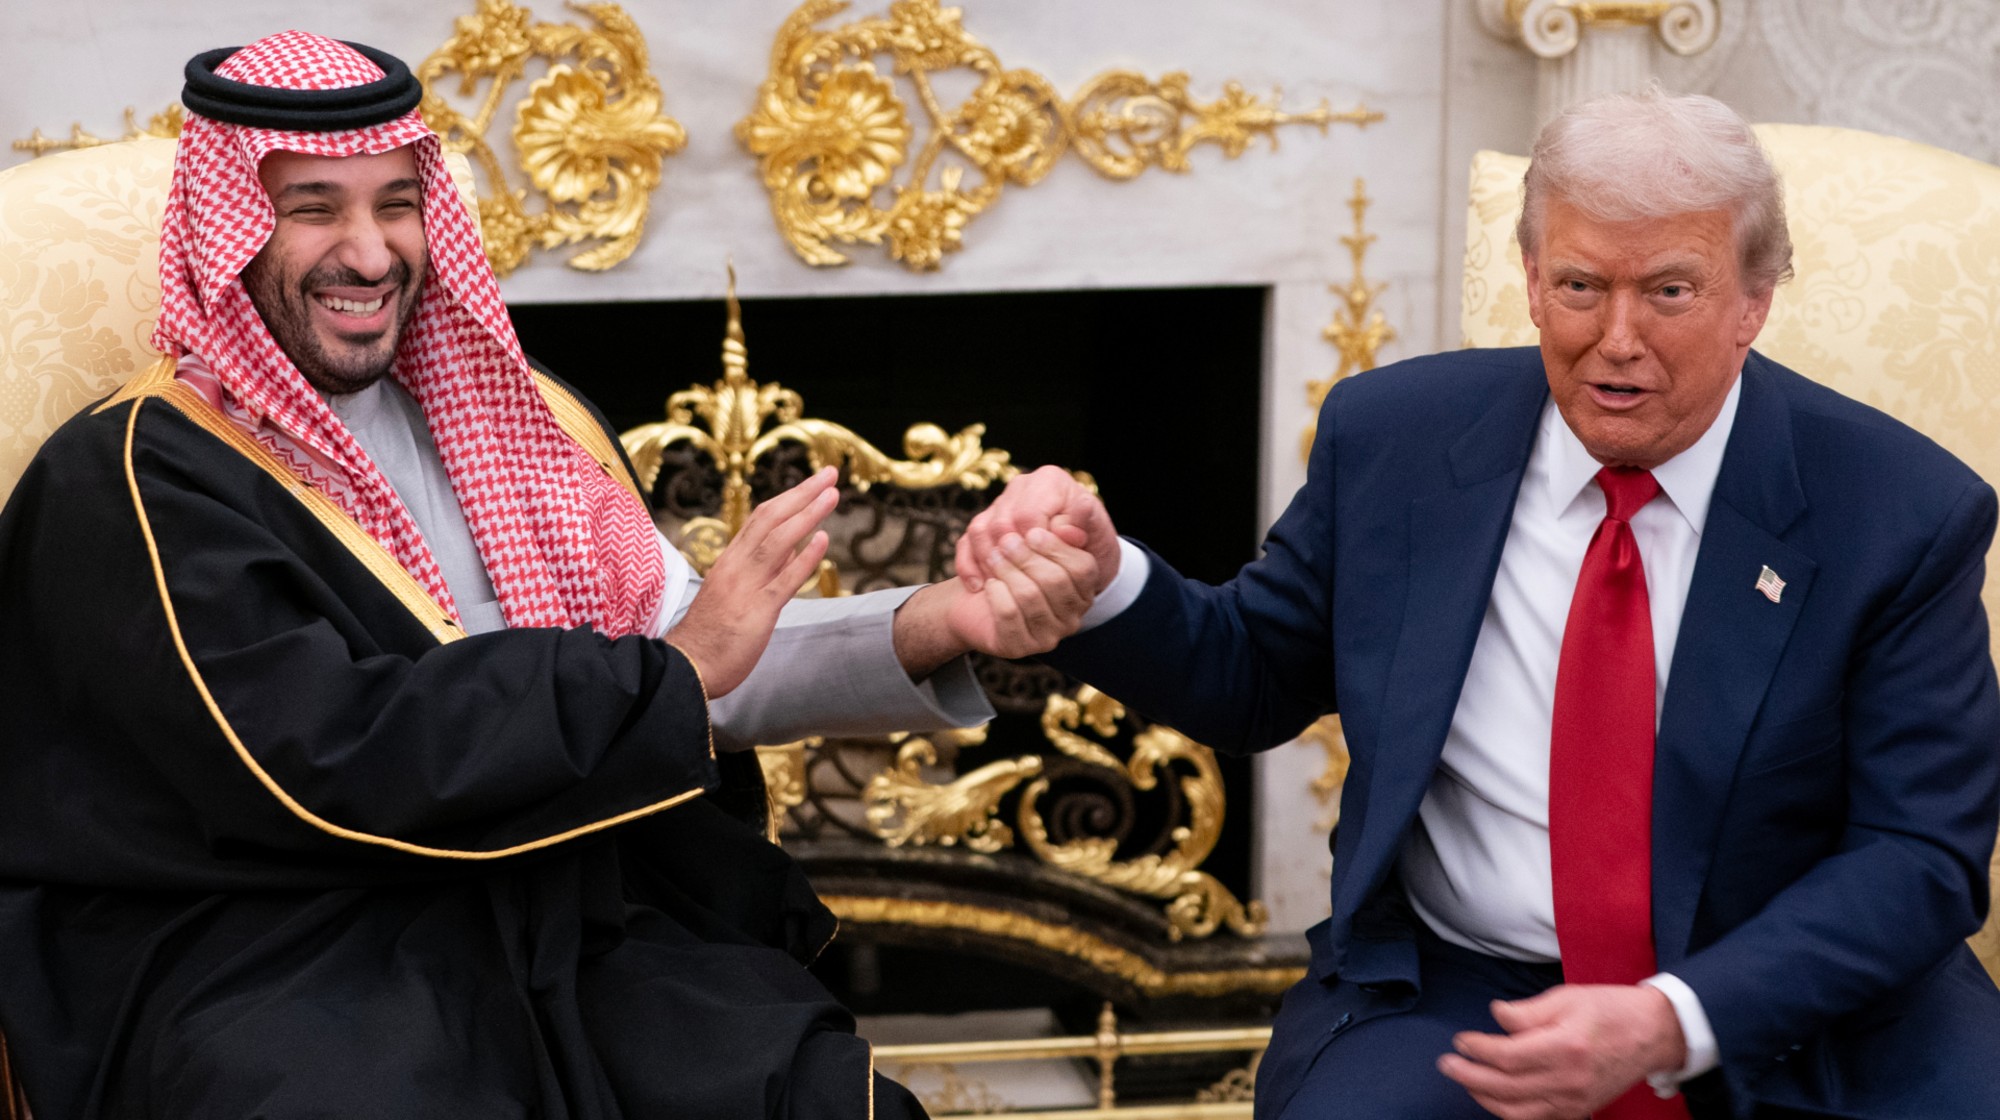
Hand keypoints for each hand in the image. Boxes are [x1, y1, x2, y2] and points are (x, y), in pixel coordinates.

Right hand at [666, 467, 836, 697]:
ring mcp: (745, 587)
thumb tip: (794, 547)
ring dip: (807, 514)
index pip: (761, 519)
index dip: (789, 497)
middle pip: (770, 518)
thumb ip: (764, 569)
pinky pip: (783, 581)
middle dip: (802, 493)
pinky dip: (803, 558)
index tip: (813, 482)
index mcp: (730, 561)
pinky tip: (823, 540)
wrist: (687, 668)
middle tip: (830, 473)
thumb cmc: (711, 635)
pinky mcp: (756, 612)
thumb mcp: (735, 593)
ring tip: (832, 494)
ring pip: (777, 541)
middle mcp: (736, 567)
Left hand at [891, 524, 1097, 679]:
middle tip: (1005, 541)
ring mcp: (1047, 637)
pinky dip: (996, 593)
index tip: (1032, 531)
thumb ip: (1055, 532)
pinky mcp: (1019, 647)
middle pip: (1055, 581)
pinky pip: (1009, 614)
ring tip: (994, 557)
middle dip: (1026, 556)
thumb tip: (1066, 525)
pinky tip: (989, 583)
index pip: (1082, 568)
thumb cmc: (1012, 564)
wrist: (976, 595)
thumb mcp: (1036, 543)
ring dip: (1007, 571)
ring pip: (1030, 596)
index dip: (1056, 547)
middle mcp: (1072, 618)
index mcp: (1083, 591)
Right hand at [958, 465, 1118, 594]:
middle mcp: (1022, 485)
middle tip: (1018, 586)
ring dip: (986, 562)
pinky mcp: (985, 520)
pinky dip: (969, 564)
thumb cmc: (1092, 543)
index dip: (1031, 547)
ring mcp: (1001, 502)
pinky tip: (978, 586)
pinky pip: (967, 540)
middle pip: (1000, 522)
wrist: (1083, 553)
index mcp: (1051, 480)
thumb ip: (1085, 527)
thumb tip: (1064, 529)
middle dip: (1008, 557)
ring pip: (979, 530)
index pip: (1028, 514)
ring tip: (999, 588)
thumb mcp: (1098, 536)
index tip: (1042, 571)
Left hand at [1436, 984, 1686, 1119]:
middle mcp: (1569, 1080)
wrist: (1653, 1035)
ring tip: (1465, 1079)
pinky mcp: (1578, 1110)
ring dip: (1484, 1098)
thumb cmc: (1610, 1010)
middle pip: (1506, 1088)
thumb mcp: (1567, 998)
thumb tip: (1495, 1015)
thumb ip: (1527, 1012)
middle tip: (1447, 1063)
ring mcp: (1575, 1100)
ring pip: (1517, 1112)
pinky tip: (1493, 1098)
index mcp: (1566, 1047)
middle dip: (1470, 1076)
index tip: (1461, 1039)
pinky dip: (1509, 1113)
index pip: (1508, 1057)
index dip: (1478, 1049)